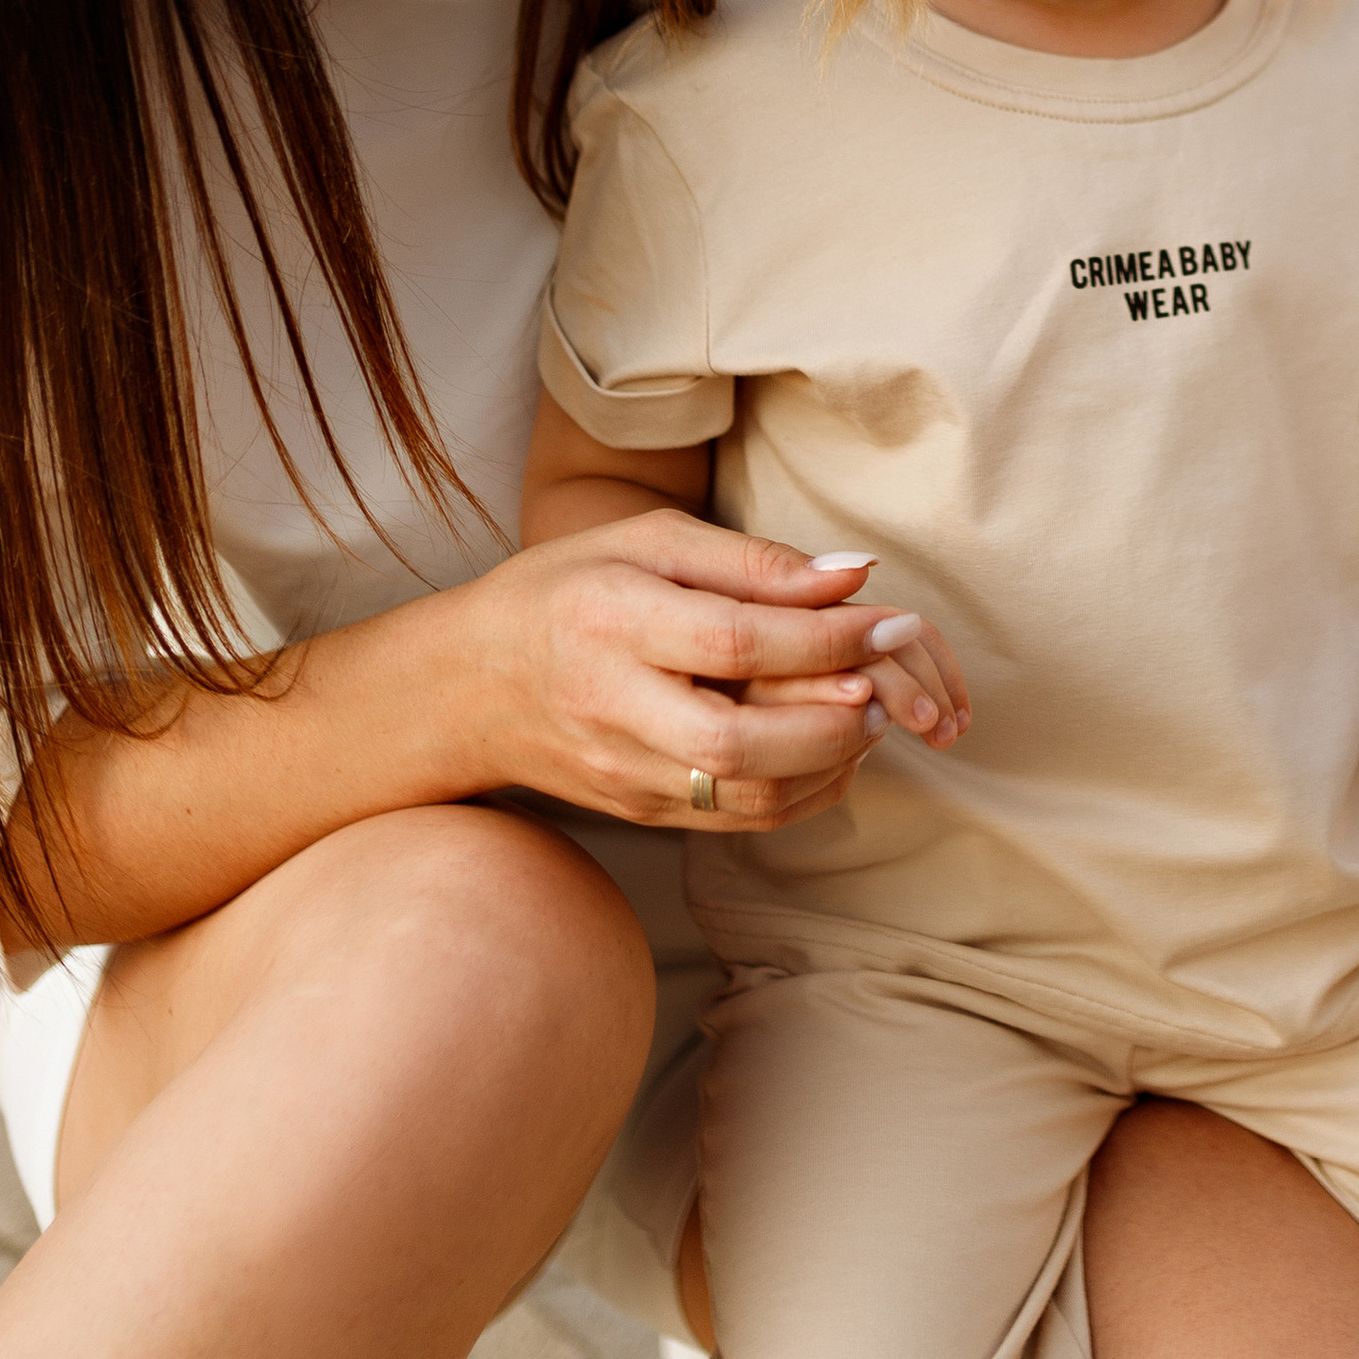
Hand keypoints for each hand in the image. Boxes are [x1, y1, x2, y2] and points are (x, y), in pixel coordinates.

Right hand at [466, 511, 966, 830]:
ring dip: (829, 763)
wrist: (466, 686)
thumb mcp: (647, 541)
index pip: (734, 643)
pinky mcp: (638, 811)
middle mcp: (612, 708)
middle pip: (738, 742)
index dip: (826, 637)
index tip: (892, 619)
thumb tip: (856, 575)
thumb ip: (751, 560)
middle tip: (888, 685)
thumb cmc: (566, 590)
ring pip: (743, 795)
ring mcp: (622, 772)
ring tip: (870, 714)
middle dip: (834, 720)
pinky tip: (830, 750)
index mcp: (610, 622)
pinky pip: (737, 817)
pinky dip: (801, 792)